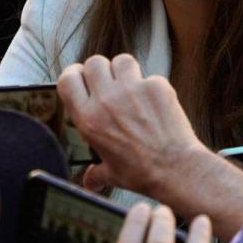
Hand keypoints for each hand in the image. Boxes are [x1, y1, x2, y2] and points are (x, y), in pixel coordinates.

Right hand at [57, 54, 204, 194]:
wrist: (176, 169)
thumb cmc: (142, 172)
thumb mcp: (111, 174)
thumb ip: (95, 174)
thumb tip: (89, 181)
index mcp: (88, 119)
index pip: (67, 80)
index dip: (73, 74)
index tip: (80, 78)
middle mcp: (106, 100)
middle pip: (94, 62)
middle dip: (100, 70)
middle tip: (108, 83)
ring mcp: (132, 90)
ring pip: (121, 60)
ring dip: (124, 71)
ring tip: (131, 87)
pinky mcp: (156, 87)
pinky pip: (149, 76)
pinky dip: (151, 86)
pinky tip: (154, 103)